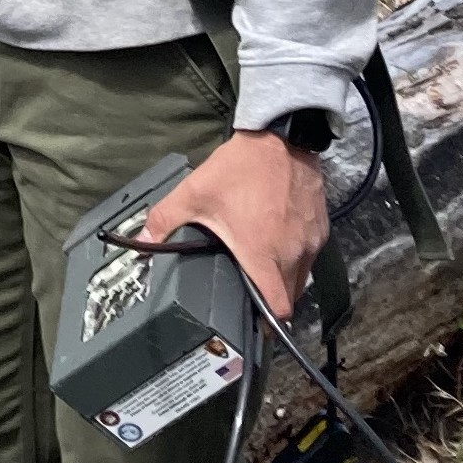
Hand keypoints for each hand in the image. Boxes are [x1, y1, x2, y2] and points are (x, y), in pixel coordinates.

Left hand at [139, 132, 327, 322]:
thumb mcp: (194, 193)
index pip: (276, 308)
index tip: (254, 323)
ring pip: (301, 278)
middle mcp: (292, 253)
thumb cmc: (241, 168)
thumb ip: (164, 220)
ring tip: (262, 265)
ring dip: (284, 279)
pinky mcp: (321, 228)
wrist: (282, 138)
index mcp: (262, 253)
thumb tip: (141, 240)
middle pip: (289, 298)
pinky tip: (277, 241)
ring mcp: (310, 242)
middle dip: (271, 300)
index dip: (266, 323)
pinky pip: (310, 255)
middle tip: (251, 292)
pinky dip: (296, 256)